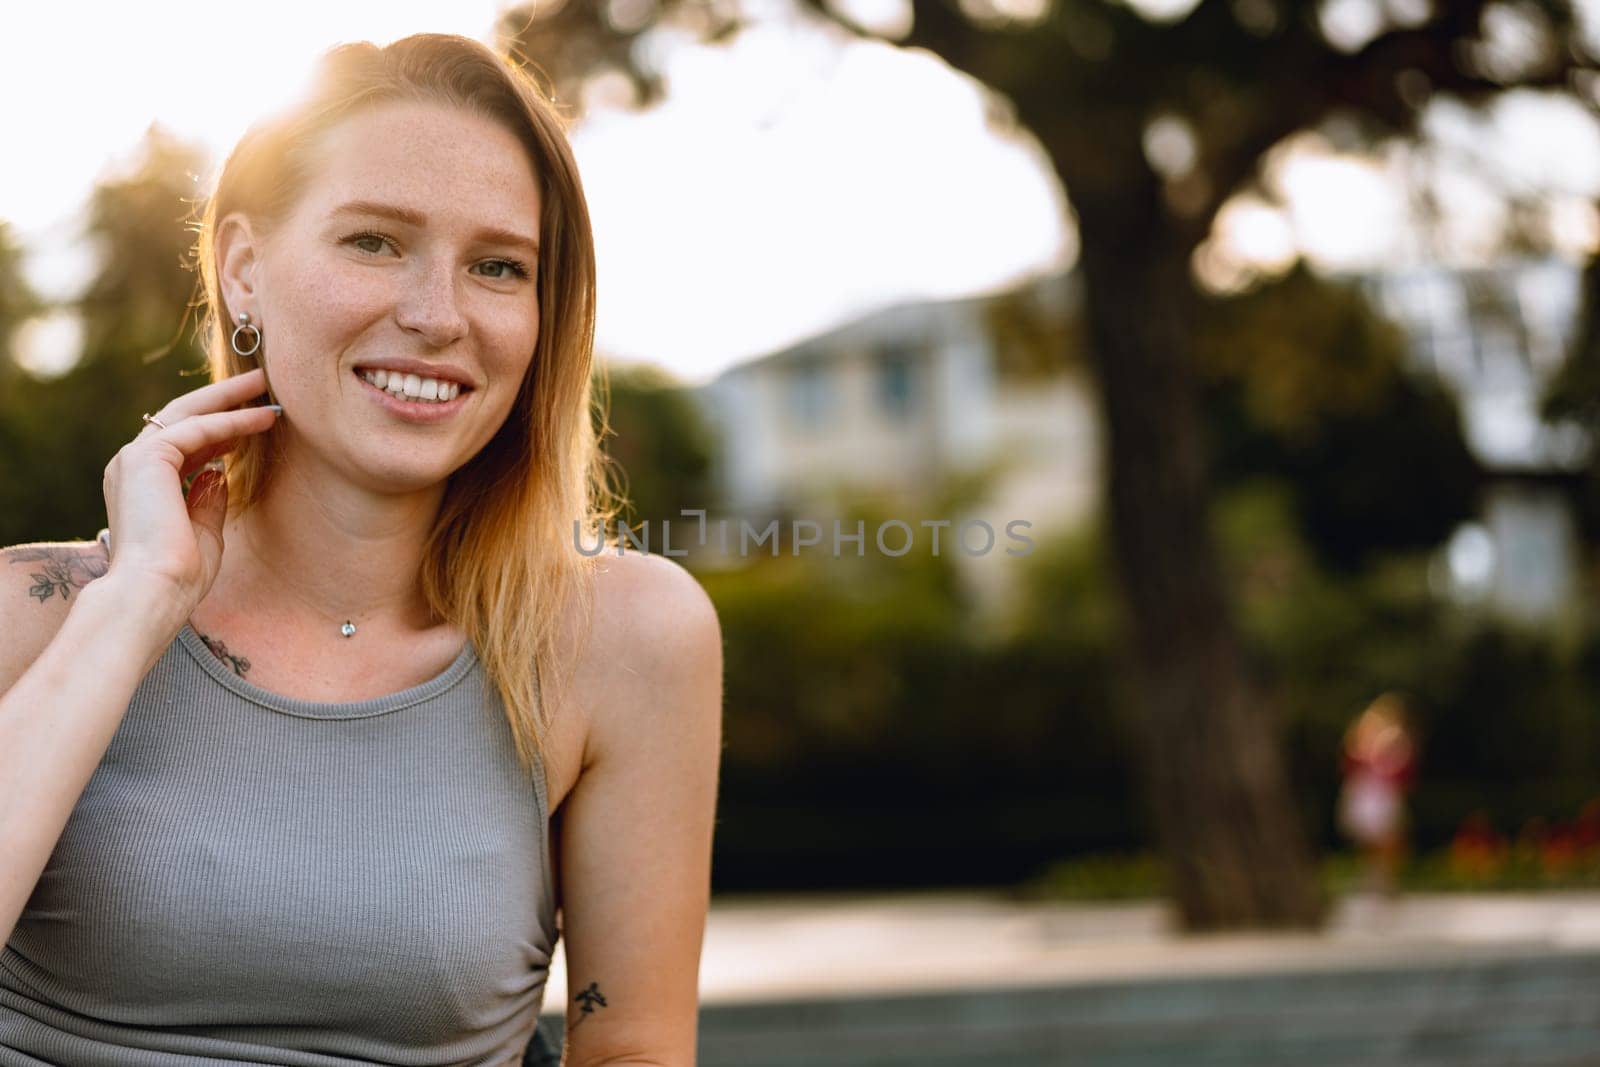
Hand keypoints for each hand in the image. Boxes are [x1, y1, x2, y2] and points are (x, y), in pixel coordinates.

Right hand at [101, 367, 280, 610]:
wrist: (152, 593)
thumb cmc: (178, 576)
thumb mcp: (203, 532)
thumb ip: (207, 501)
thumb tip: (217, 475)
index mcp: (139, 485)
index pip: (182, 442)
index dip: (220, 428)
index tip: (253, 419)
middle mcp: (130, 465)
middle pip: (182, 417)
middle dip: (222, 398)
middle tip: (259, 382)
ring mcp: (134, 459)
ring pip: (188, 413)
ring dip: (229, 399)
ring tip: (265, 386)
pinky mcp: (146, 458)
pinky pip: (197, 429)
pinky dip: (230, 422)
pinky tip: (261, 418)